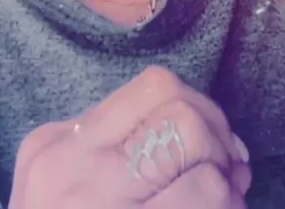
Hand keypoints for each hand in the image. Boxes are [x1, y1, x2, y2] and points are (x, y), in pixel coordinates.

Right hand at [8, 65, 251, 207]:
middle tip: (230, 173)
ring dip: (227, 183)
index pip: (155, 88)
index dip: (202, 109)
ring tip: (223, 203)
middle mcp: (69, 170)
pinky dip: (227, 207)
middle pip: (181, 112)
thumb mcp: (74, 193)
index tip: (215, 142)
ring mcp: (98, 205)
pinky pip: (205, 196)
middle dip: (221, 138)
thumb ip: (124, 155)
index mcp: (54, 148)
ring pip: (199, 155)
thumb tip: (221, 142)